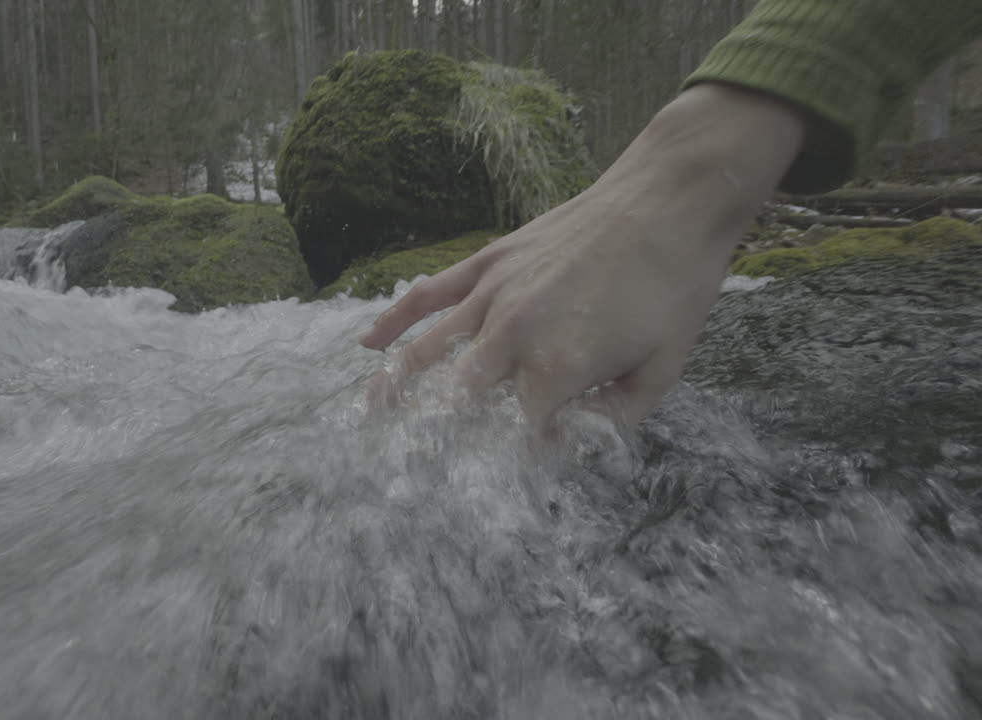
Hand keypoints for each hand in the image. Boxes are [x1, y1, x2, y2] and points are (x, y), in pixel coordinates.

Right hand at [358, 83, 806, 428]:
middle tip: (407, 470)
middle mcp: (512, 334)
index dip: (520, 455)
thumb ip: (616, 417)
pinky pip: (430, 294)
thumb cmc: (674, 284)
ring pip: (428, 348)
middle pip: (456, 399)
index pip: (520, 432)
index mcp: (556, 368)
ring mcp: (493, 294)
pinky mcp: (488, 262)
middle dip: (431, 439)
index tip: (520, 467)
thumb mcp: (664, 368)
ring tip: (364, 415)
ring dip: (392, 386)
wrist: (669, 200)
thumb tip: (576, 436)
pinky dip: (395, 319)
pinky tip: (368, 342)